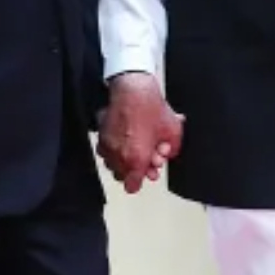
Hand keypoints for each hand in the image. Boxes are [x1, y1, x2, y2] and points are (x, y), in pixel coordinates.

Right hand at [97, 72, 184, 193]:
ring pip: (113, 163)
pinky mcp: (101, 134)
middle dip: (134, 169)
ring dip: (124, 159)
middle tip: (146, 157)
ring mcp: (107, 145)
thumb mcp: (173, 131)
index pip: (131, 186)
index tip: (145, 174)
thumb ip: (172, 149)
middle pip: (122, 175)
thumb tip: (167, 154)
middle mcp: (118, 156)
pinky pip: (107, 149)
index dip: (140, 181)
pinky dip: (115, 147)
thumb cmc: (150, 108)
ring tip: (136, 146)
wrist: (132, 88)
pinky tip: (126, 137)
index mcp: (136, 159)